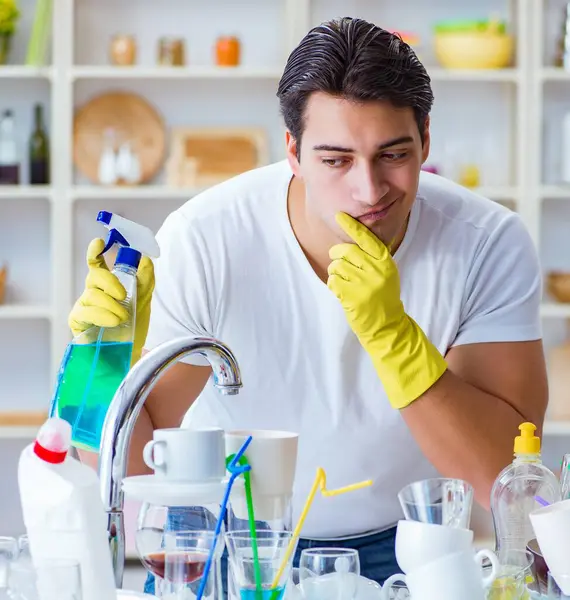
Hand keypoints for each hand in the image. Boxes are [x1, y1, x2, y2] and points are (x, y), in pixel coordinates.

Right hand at [68, 238, 154, 364]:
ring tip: (124, 318)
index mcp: (107, 284)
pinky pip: (87, 313)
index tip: (99, 242)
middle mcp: (93, 292)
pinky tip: (114, 322)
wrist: (130, 352)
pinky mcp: (78, 322)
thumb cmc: (134, 326)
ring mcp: (84, 306)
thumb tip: (146, 259)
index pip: (96, 263)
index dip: (95, 251)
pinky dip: (103, 315)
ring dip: (112, 306)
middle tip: (124, 295)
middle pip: (94, 275)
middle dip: (110, 282)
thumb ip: (145, 279)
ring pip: (92, 295)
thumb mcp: (144, 299)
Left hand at [327, 212, 446, 408]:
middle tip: (339, 264)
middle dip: (337, 256)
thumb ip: (371, 258)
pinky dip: (333, 286)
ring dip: (335, 273)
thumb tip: (347, 244)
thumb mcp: (384, 274)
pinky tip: (343, 293)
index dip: (351, 226)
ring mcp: (365, 283)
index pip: (366, 238)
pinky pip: (333, 281)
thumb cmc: (382, 298)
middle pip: (345, 250)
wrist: (388, 326)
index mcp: (385, 261)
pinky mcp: (353, 297)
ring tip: (345, 283)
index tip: (339, 215)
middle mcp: (376, 270)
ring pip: (336, 266)